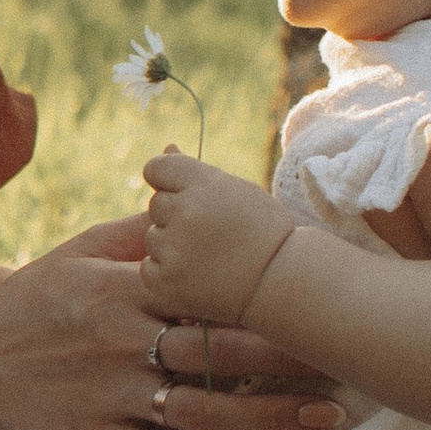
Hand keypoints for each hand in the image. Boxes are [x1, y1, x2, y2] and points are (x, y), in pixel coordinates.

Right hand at [0, 219, 341, 429]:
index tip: (317, 301)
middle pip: (220, 354)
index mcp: (121, 291)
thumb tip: (187, 199)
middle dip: (289, 361)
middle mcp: (121, 344)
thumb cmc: (31, 302)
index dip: (265, 300)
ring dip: (271, 417)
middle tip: (347, 364)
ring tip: (325, 417)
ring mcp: (111, 397)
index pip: (206, 293)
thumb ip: (137, 231)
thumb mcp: (78, 253)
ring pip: (205, 412)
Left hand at [139, 153, 299, 331]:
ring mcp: (173, 248)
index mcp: (203, 183)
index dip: (169, 182)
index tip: (186, 196)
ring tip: (209, 259)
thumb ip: (197, 172)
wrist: (281, 283)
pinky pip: (150, 268)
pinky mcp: (164, 281)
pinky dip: (168, 274)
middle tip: (209, 235)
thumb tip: (166, 146)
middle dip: (176, 217)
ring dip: (172, 247)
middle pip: (156, 205)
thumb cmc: (261, 232)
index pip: (156, 168)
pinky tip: (198, 278)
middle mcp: (185, 212)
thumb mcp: (237, 191)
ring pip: (153, 238)